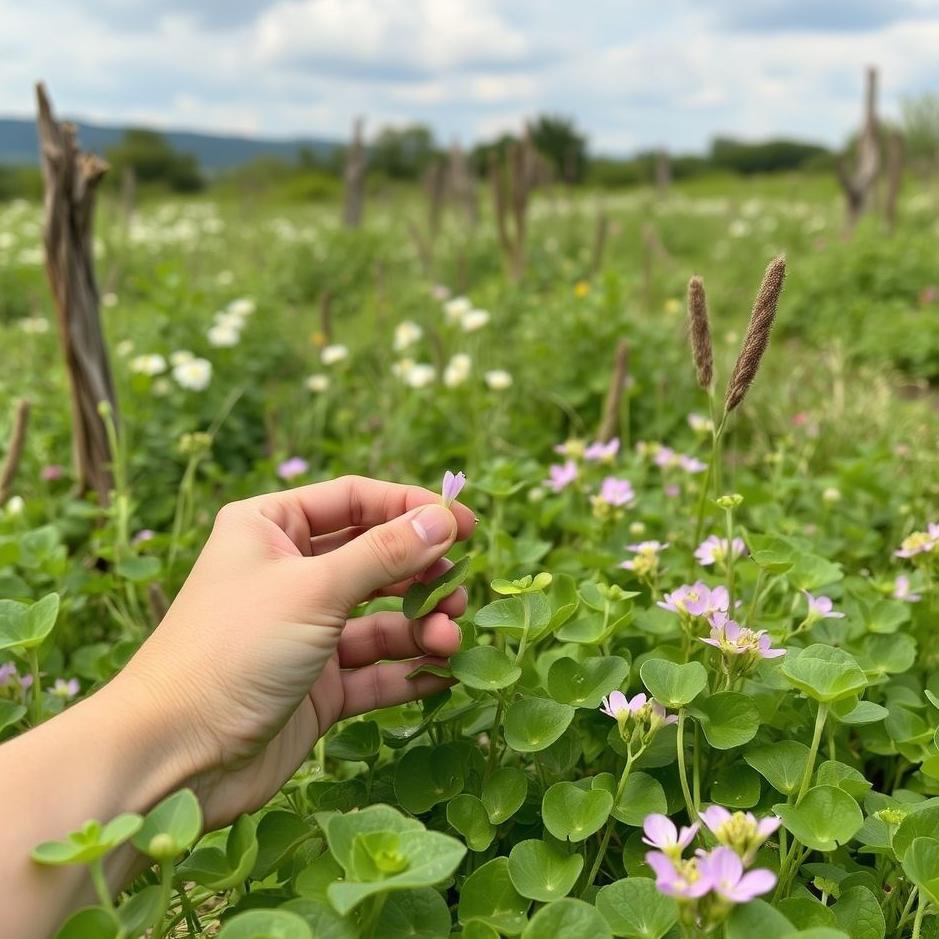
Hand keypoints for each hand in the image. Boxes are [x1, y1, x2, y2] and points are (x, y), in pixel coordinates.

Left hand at [112, 475, 474, 828]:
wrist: (173, 756)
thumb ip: (385, 553)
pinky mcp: (317, 687)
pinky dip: (408, 671)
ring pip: (381, 619)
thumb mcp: (315, 590)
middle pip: (375, 560)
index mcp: (271, 528)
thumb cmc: (233, 650)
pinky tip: (443, 674)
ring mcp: (305, 632)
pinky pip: (374, 670)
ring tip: (449, 640)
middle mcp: (289, 574)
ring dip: (421, 627)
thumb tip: (444, 517)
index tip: (467, 525)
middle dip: (422, 575)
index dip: (412, 508)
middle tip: (460, 591)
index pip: (356, 500)